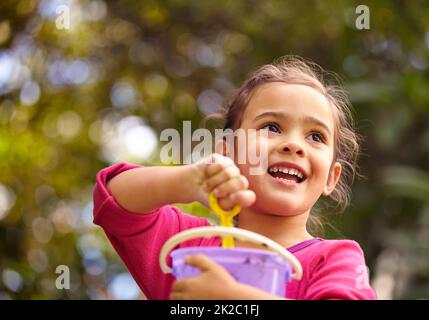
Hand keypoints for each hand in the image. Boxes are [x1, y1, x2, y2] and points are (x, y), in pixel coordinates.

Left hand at [170, 254, 285, 299]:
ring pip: (179, 303)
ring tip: (190, 295)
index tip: (186, 281)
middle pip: (173, 296)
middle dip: (177, 291)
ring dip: (181, 299)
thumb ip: (198, 260)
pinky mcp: (197, 310)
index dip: (179, 282)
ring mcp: (192, 305)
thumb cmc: (224, 283)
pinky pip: (186, 308)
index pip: (175, 285)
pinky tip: (196, 300)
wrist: (234, 299)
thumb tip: (186, 258)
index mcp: (188, 284)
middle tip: (186, 289)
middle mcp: (187, 297)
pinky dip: (188, 304)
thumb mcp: (212, 267)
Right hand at [188, 153, 255, 210]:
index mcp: (240, 195)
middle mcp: (239, 181)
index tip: (231, 198)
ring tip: (206, 186)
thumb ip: (225, 204)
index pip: (249, 197)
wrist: (193, 185)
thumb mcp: (214, 205)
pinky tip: (207, 173)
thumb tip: (233, 197)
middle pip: (242, 182)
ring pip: (229, 173)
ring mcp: (233, 169)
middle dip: (226, 188)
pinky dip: (210, 171)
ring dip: (214, 182)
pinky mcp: (224, 160)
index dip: (242, 197)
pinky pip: (220, 164)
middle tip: (214, 193)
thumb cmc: (206, 197)